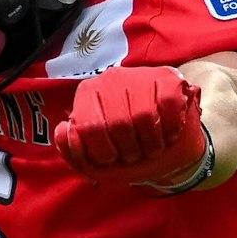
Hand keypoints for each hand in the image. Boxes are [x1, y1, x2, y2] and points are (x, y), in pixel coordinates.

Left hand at [54, 66, 208, 188]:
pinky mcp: (168, 79)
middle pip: (119, 124)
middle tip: (135, 155)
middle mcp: (110, 80)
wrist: (171, 142)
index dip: (103, 152)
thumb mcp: (96, 161)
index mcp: (87, 95)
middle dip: (130, 151)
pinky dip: (171, 129)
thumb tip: (65, 130)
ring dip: (152, 144)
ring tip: (152, 148)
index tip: (113, 159)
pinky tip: (169, 135)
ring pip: (145, 116)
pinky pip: (169, 106)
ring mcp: (139, 76)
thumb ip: (73, 153)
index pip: (89, 127)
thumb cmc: (128, 149)